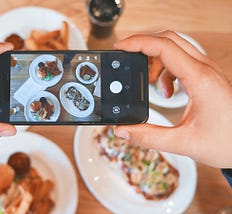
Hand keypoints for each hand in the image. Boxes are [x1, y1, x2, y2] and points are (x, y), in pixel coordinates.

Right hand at [114, 31, 231, 167]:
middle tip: (127, 57)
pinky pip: (181, 61)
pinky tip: (166, 90)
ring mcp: (207, 71)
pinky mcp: (206, 77)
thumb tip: (123, 130)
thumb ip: (149, 137)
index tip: (121, 47)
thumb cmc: (228, 142)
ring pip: (175, 48)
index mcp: (200, 80)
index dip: (138, 43)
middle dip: (143, 45)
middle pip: (169, 40)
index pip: (164, 47)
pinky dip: (166, 70)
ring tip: (147, 81)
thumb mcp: (184, 143)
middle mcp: (205, 70)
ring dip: (155, 59)